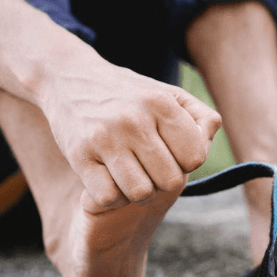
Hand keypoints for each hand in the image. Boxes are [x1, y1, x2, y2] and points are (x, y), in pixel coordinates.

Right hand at [40, 52, 221, 213]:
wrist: (68, 79)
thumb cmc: (127, 94)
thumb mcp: (166, 94)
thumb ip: (199, 116)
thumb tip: (209, 139)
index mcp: (161, 103)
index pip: (195, 157)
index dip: (185, 161)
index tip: (170, 152)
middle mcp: (134, 119)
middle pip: (170, 180)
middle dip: (163, 180)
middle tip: (148, 167)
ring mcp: (105, 138)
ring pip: (141, 193)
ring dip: (138, 191)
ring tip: (130, 174)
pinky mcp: (79, 156)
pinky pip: (108, 197)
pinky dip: (112, 196)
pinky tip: (109, 179)